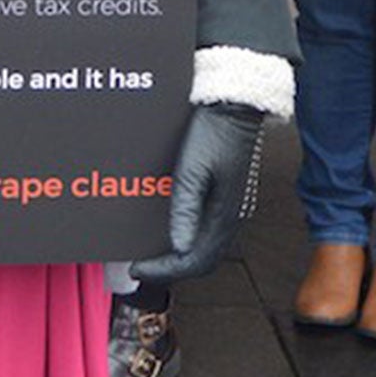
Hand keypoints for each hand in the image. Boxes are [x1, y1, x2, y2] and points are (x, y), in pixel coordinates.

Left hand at [127, 103, 264, 285]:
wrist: (236, 105)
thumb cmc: (216, 130)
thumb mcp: (193, 167)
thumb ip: (186, 207)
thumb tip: (179, 247)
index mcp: (225, 215)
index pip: (194, 261)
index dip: (164, 271)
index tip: (138, 269)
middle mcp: (231, 217)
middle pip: (201, 259)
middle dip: (169, 267)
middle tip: (141, 265)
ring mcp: (229, 207)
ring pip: (204, 245)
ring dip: (178, 252)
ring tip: (150, 249)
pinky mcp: (225, 195)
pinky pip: (205, 227)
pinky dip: (185, 234)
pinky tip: (168, 226)